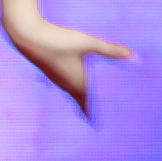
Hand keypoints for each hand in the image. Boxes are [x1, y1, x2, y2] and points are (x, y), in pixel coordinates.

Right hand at [2, 10, 133, 119]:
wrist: (27, 35)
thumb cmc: (59, 40)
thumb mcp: (88, 43)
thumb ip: (110, 50)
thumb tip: (134, 57)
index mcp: (76, 82)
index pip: (86, 103)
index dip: (91, 114)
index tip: (95, 125)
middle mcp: (64, 83)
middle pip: (77, 99)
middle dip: (85, 106)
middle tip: (92, 115)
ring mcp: (54, 77)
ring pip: (68, 91)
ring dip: (77, 96)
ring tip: (82, 100)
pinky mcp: (47, 68)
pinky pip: (61, 83)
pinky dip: (68, 86)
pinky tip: (68, 80)